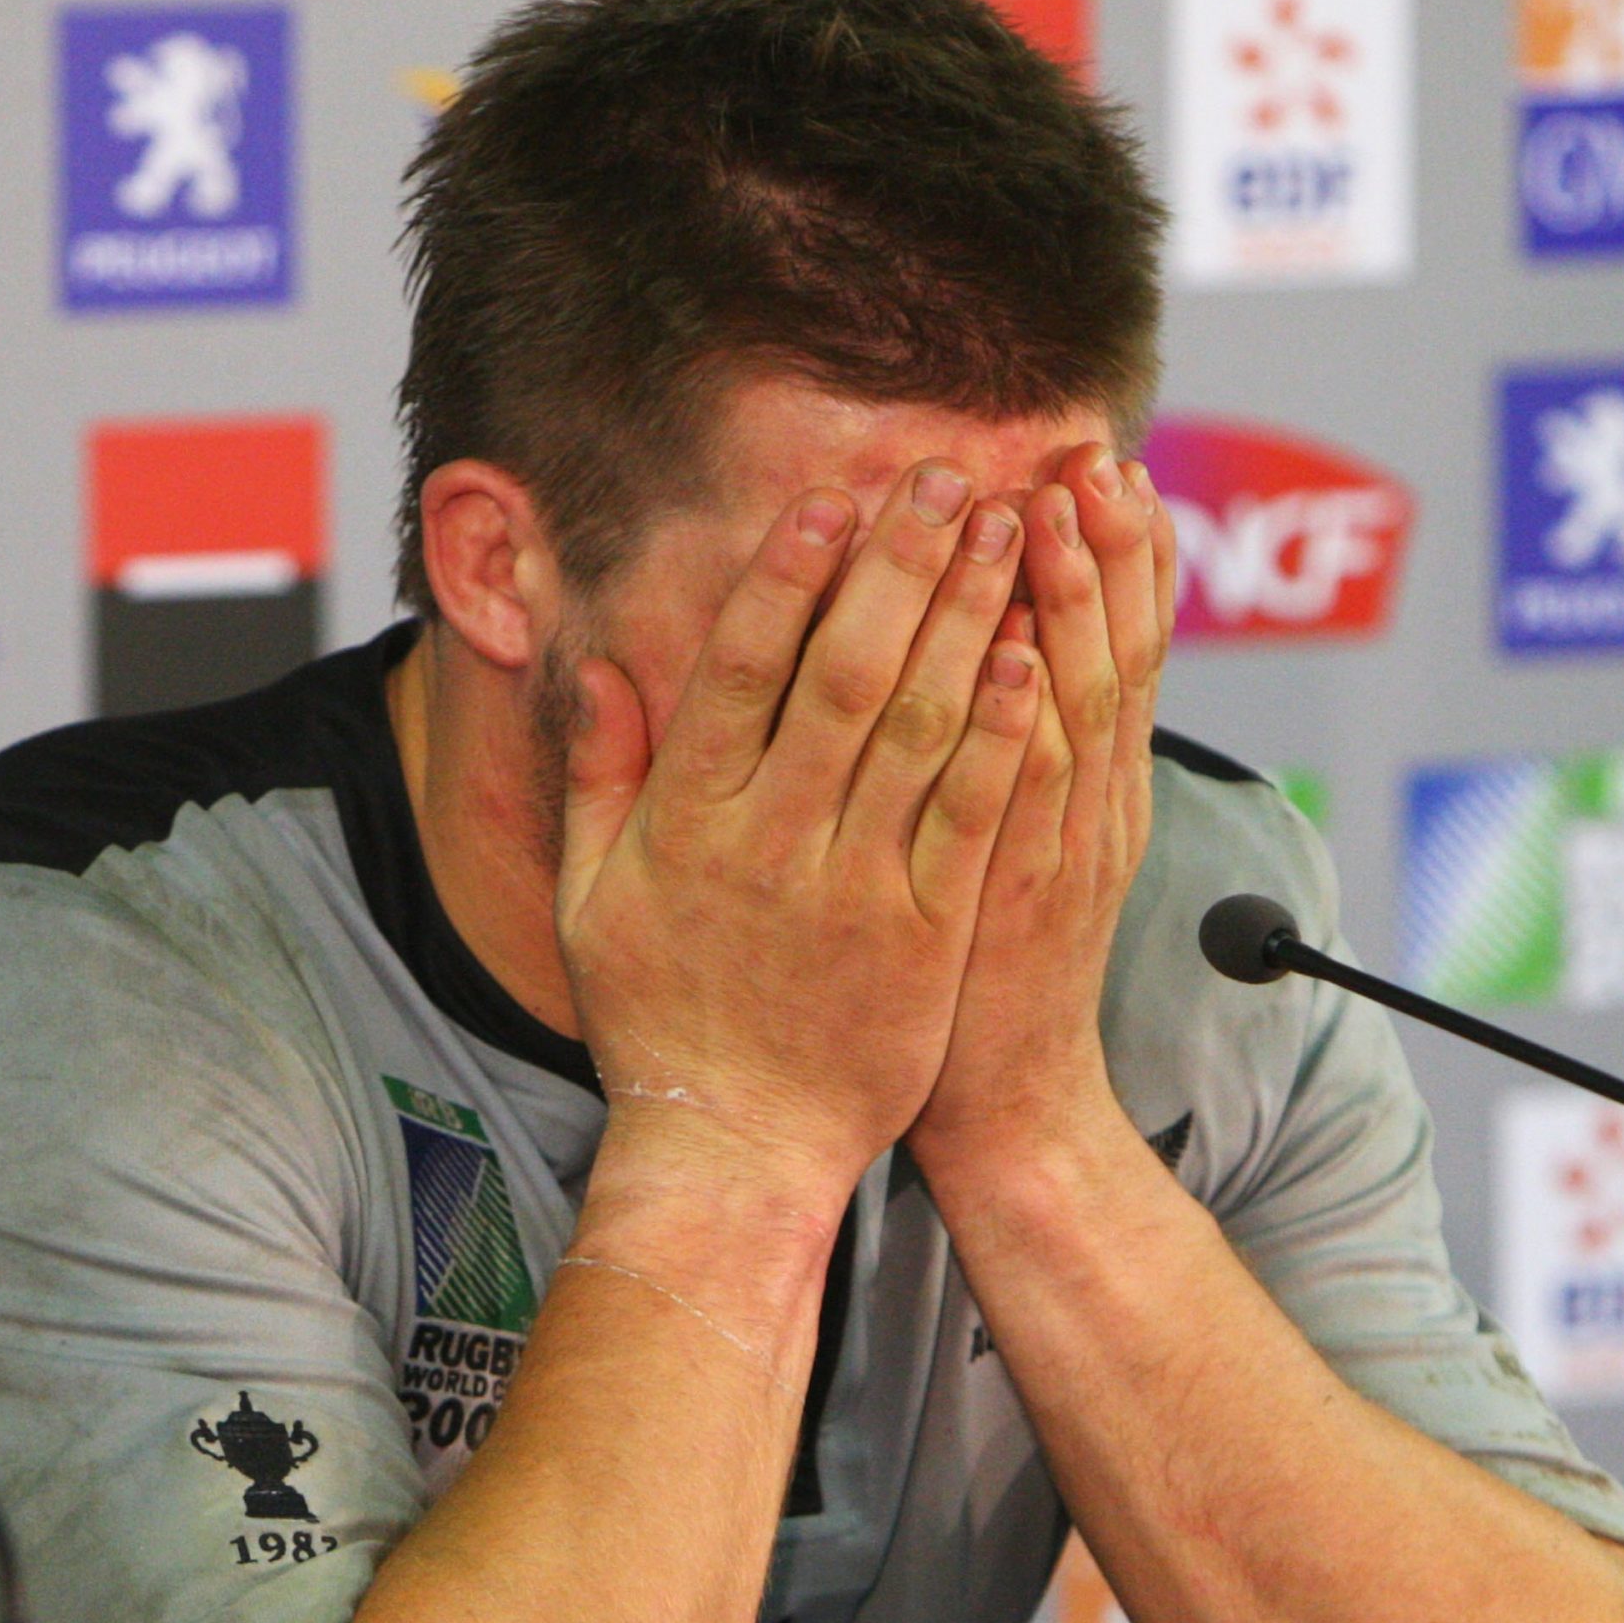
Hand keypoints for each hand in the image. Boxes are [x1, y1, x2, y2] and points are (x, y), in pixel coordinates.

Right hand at [557, 461, 1043, 1215]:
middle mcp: (772, 840)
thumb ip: (600, 779)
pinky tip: (1033, 656)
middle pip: (843, 672)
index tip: (828, 496)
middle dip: (896, 563)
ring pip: (918, 726)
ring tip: (1004, 531)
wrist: (735, 1146)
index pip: (738, 668)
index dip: (786, 574)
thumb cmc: (658, 1020)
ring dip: (965, 617)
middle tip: (942, 476)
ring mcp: (854, 886)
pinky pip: (970, 814)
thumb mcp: (590, 900)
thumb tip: (598, 667)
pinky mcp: (924, 933)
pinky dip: (1001, 732)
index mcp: (688, 820)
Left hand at [908, 443, 1175, 1202]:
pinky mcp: (1016, 898)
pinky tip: (1021, 648)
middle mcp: (1097, 803)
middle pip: (1117, 653)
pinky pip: (1025, 794)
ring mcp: (1063, 849)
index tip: (1102, 461)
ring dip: (1074, 602)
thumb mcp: (1022, 842)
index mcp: (1096, 785)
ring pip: (1080, 704)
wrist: (1004, 1101)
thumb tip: (1007, 645)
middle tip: (1091, 449)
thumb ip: (1022, 748)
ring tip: (1059, 504)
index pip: (1120, 644)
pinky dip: (1031, 719)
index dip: (1119, 552)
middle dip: (1109, 546)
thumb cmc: (986, 968)